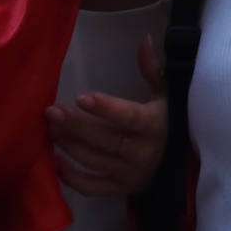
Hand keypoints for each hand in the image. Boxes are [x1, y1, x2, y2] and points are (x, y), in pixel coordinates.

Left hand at [46, 37, 166, 195]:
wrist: (180, 163)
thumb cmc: (168, 121)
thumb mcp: (166, 94)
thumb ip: (153, 69)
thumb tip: (145, 39)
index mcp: (153, 126)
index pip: (128, 117)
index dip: (105, 108)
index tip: (81, 97)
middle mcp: (142, 153)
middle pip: (104, 139)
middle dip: (76, 125)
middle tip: (51, 111)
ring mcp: (129, 174)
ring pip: (94, 160)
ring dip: (69, 145)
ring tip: (49, 128)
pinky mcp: (119, 190)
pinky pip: (92, 187)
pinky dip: (71, 177)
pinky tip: (54, 161)